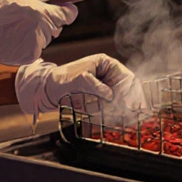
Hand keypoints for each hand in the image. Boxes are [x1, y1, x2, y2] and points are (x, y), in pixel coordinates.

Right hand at [0, 0, 77, 69]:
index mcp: (42, 13)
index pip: (70, 14)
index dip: (66, 10)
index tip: (60, 9)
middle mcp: (43, 31)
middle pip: (58, 26)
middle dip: (49, 20)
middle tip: (30, 16)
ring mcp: (37, 46)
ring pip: (47, 37)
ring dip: (38, 32)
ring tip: (17, 27)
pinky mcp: (29, 57)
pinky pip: (37, 48)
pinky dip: (29, 43)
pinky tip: (14, 38)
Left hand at [13, 54, 147, 114]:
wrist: (48, 89)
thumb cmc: (62, 79)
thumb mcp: (79, 80)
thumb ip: (96, 86)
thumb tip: (111, 95)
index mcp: (106, 64)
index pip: (126, 76)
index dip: (131, 91)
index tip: (134, 104)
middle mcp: (108, 73)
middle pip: (126, 89)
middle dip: (128, 101)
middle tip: (130, 114)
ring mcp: (104, 84)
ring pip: (120, 98)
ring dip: (120, 108)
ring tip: (121, 118)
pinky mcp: (99, 96)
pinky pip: (111, 104)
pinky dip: (112, 111)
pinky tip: (112, 118)